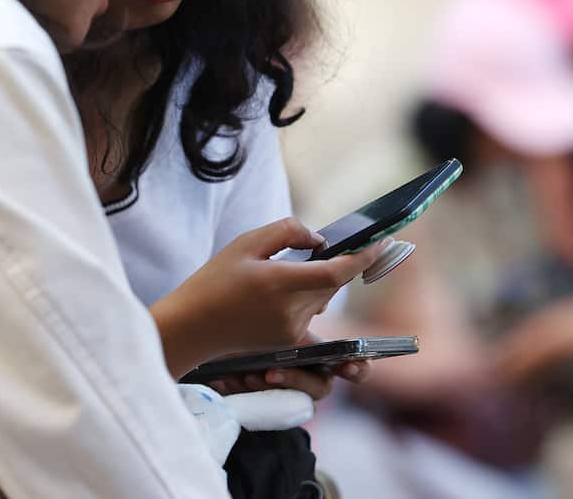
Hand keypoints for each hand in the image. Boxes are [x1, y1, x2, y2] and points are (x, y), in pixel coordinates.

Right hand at [152, 218, 390, 377]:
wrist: (192, 327)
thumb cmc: (214, 281)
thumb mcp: (246, 242)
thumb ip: (287, 231)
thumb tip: (320, 240)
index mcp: (280, 283)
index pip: (338, 272)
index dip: (363, 256)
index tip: (380, 240)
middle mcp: (291, 311)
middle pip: (333, 283)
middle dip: (337, 262)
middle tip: (322, 246)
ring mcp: (291, 330)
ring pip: (324, 298)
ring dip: (320, 281)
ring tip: (286, 271)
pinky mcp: (289, 341)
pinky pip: (314, 315)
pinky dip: (312, 299)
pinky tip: (302, 289)